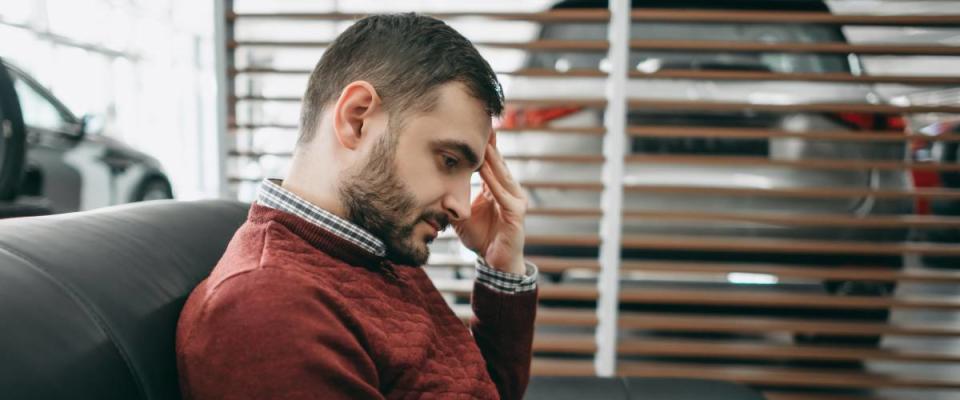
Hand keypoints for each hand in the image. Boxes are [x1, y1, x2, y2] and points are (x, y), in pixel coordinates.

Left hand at [453, 132, 527, 274]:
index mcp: (499, 190)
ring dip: (493, 160)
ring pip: (502, 177)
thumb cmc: (482, 238)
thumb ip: (453, 202)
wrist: (496, 262)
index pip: (493, 164)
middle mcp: (510, 192)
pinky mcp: (516, 215)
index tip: (478, 128)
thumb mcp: (462, 216)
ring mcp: (516, 202)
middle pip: (500, 164)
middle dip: (492, 146)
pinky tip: (485, 172)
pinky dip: (494, 183)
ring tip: (484, 143)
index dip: (487, 147)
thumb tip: (433, 192)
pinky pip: (503, 196)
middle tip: (484, 125)